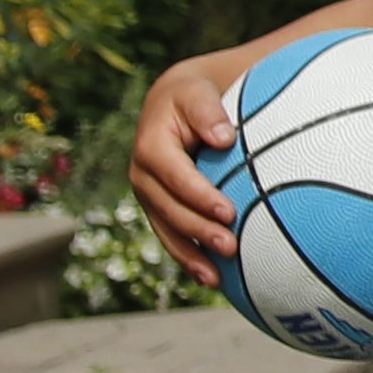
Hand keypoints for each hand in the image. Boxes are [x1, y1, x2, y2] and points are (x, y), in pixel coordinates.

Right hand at [128, 46, 255, 270]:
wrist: (174, 105)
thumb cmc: (195, 97)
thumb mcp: (198, 94)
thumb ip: (208, 111)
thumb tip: (224, 137)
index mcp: (151, 147)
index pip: (175, 176)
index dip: (198, 196)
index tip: (228, 212)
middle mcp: (143, 175)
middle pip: (169, 209)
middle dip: (198, 231)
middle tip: (230, 247)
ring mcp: (149, 196)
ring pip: (167, 230)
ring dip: (191, 255)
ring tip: (216, 278)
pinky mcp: (159, 209)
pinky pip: (171, 237)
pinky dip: (189, 259)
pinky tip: (211, 279)